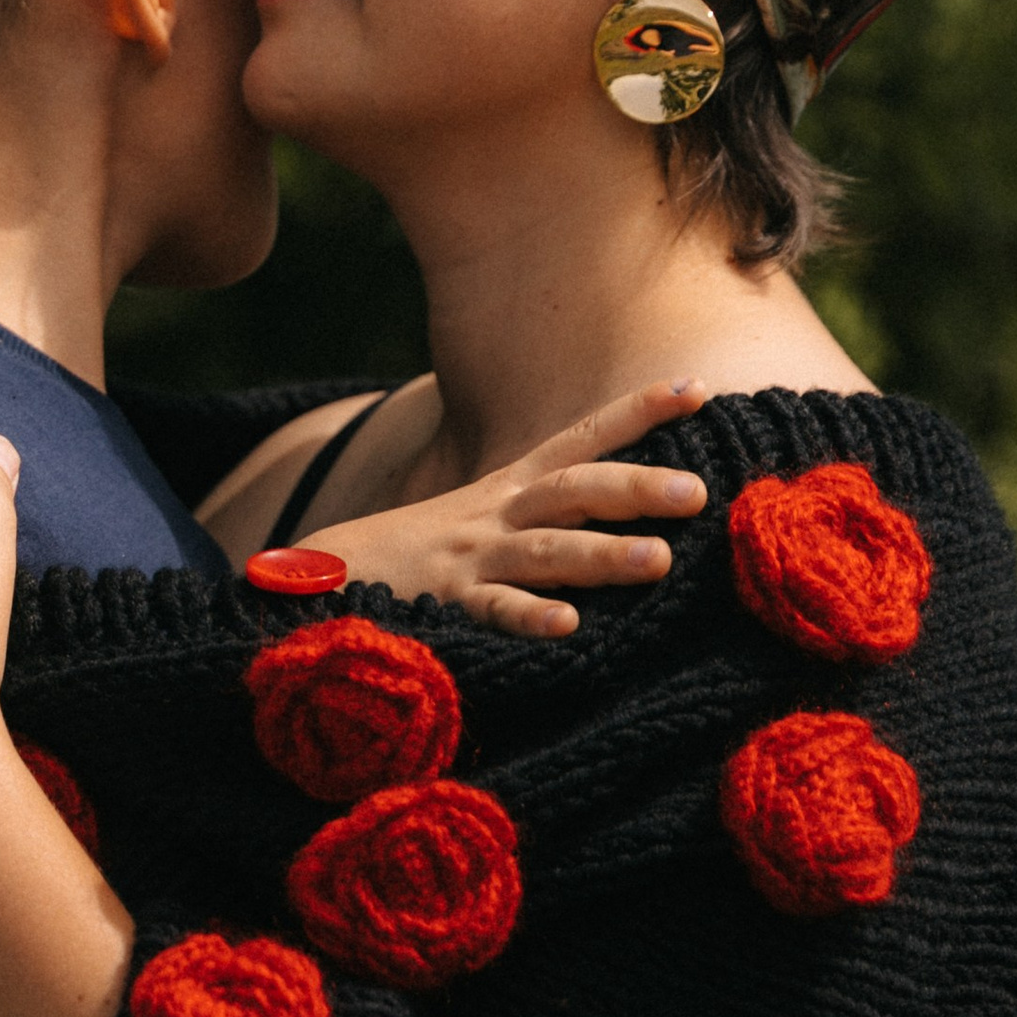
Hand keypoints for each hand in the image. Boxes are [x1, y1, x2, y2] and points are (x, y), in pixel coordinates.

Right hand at [311, 382, 711, 639]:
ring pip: (544, 551)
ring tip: (658, 561)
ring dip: (601, 555)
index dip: (636, 413)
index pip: (579, 440)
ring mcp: (468, 558)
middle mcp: (494, 516)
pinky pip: (490, 611)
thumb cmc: (413, 557)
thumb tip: (624, 519)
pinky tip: (567, 627)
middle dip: (634, 487)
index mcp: (507, 491)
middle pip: (572, 489)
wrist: (318, 579)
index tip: (698, 389)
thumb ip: (541, 517)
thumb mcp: (478, 520)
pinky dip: (528, 616)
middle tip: (697, 492)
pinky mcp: (442, 605)